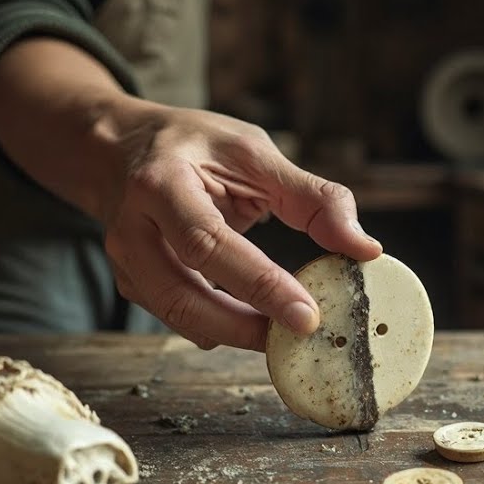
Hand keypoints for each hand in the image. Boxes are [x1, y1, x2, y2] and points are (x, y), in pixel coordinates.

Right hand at [100, 103, 381, 350]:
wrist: (118, 148)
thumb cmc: (193, 146)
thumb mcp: (255, 153)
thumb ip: (313, 198)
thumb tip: (365, 249)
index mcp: (161, 183)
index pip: (210, 244)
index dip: (259, 284)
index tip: (307, 315)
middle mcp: (133, 227)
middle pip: (184, 296)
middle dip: (244, 326)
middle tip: (300, 337)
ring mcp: (125, 261)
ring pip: (178, 317)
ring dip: (235, 334)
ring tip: (284, 334)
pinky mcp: (131, 284)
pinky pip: (179, 318)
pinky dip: (220, 327)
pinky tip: (255, 323)